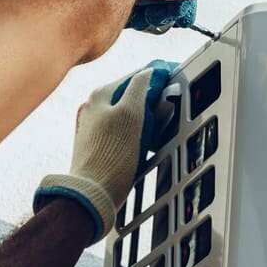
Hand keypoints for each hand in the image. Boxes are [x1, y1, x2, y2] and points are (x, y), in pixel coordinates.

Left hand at [32, 60, 179, 244]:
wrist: (94, 193)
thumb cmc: (112, 157)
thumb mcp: (131, 114)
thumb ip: (140, 88)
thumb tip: (149, 73)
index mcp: (100, 95)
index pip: (135, 77)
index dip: (157, 79)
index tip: (174, 81)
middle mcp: (93, 108)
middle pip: (131, 95)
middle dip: (151, 101)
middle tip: (167, 109)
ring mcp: (94, 128)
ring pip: (128, 114)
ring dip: (145, 119)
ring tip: (156, 129)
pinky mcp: (98, 147)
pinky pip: (123, 132)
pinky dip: (137, 134)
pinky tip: (143, 145)